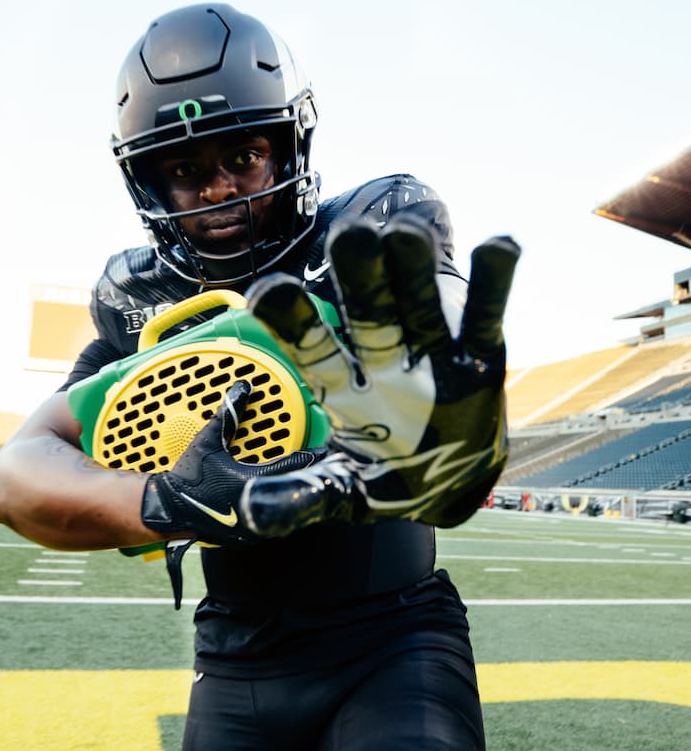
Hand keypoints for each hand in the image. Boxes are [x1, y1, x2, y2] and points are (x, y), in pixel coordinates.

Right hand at [141, 379, 321, 544]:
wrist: (169, 510)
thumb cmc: (188, 476)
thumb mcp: (208, 442)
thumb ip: (228, 414)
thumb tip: (242, 387)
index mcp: (250, 482)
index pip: (290, 467)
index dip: (309, 458)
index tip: (324, 451)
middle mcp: (255, 507)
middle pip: (292, 491)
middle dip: (308, 478)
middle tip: (324, 467)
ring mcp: (252, 526)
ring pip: (283, 510)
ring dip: (294, 496)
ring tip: (307, 484)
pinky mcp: (247, 536)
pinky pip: (271, 522)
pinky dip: (279, 510)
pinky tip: (284, 503)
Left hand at [241, 211, 519, 533]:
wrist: (450, 481)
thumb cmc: (386, 477)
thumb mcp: (341, 493)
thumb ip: (302, 498)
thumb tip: (252, 515)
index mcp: (340, 383)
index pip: (312, 346)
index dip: (291, 318)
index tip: (266, 292)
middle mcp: (381, 355)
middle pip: (368, 311)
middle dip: (360, 276)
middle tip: (349, 236)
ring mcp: (431, 349)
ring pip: (419, 303)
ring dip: (415, 269)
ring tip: (407, 235)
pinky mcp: (479, 353)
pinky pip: (486, 315)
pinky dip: (494, 283)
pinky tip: (499, 245)